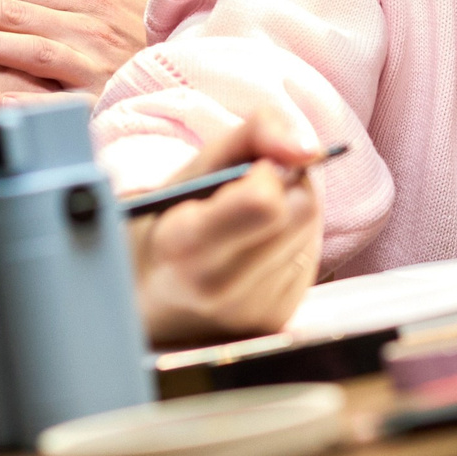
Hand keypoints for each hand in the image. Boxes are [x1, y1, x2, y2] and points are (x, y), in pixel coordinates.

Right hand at [129, 108, 324, 347]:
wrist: (145, 300)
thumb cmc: (163, 224)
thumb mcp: (191, 168)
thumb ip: (252, 135)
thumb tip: (309, 149)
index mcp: (186, 246)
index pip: (266, 201)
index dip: (265, 169)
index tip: (241, 172)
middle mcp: (222, 287)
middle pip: (302, 210)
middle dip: (286, 185)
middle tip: (247, 191)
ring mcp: (253, 311)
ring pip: (311, 231)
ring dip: (291, 212)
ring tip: (246, 222)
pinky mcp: (277, 320)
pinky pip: (308, 260)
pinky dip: (290, 243)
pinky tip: (254, 250)